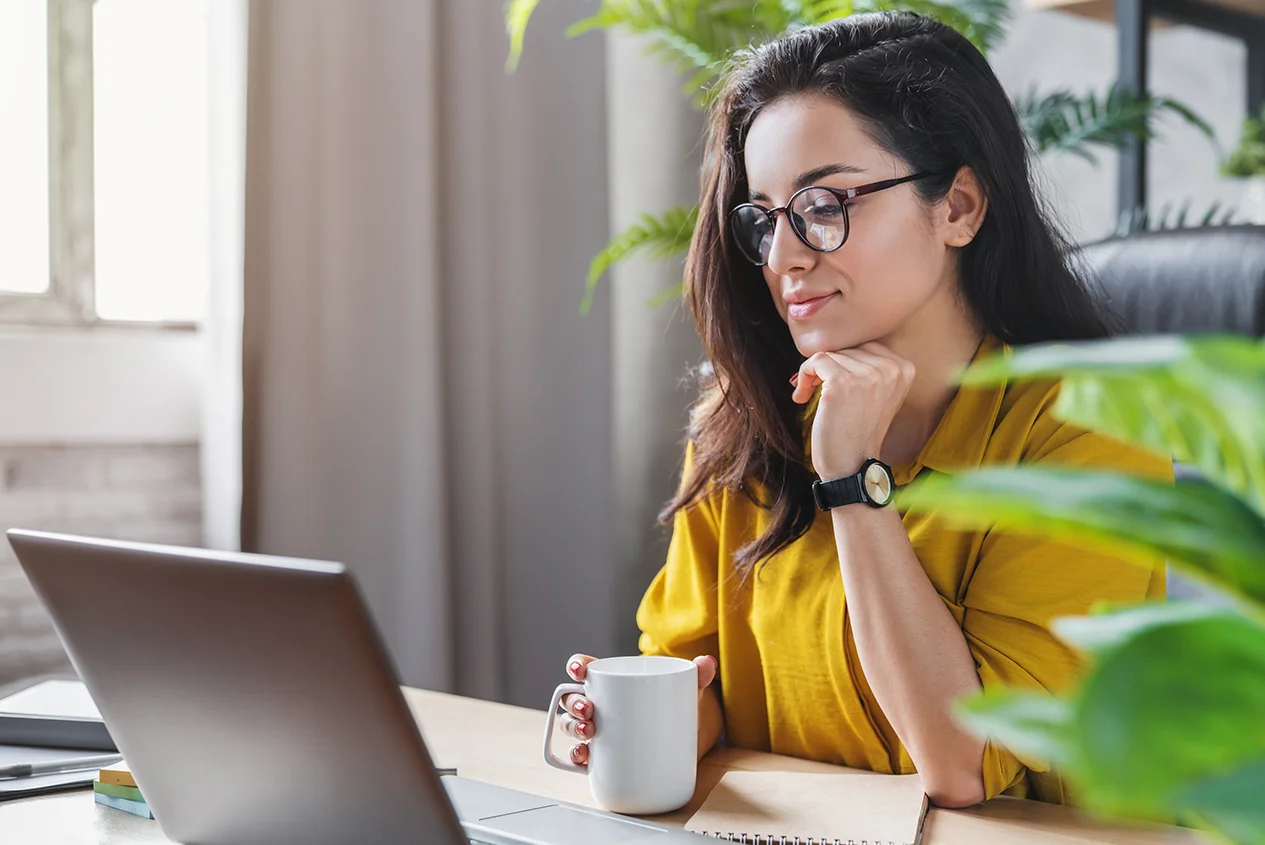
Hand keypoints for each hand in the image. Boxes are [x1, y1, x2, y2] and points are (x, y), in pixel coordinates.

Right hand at [558, 653, 717, 765]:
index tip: (579, 671)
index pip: (585, 668)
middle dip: (574, 703)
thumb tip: (708, 662)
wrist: (686, 737)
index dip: (576, 666)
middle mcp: (599, 704)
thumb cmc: (675, 704)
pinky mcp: (604, 755)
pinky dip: (576, 757)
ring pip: (572, 726)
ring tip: (588, 733)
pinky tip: (582, 758)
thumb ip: (697, 674)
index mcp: (612, 680)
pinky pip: (581, 756)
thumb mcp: (686, 688)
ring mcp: (599, 730)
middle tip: (589, 710)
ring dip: (572, 729)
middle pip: (573, 699)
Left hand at [790, 342, 914, 480]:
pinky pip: (815, 360)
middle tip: (816, 390)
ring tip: (809, 394)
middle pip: (847, 348)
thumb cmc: (858, 431)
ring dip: (813, 374)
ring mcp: (868, 375)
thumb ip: (870, 366)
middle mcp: (891, 368)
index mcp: (905, 368)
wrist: (852, 466)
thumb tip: (837, 342)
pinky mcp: (843, 383)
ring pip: (829, 354)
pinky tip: (802, 396)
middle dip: (828, 368)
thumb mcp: (877, 394)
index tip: (832, 381)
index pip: (865, 346)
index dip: (844, 361)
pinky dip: (803, 376)